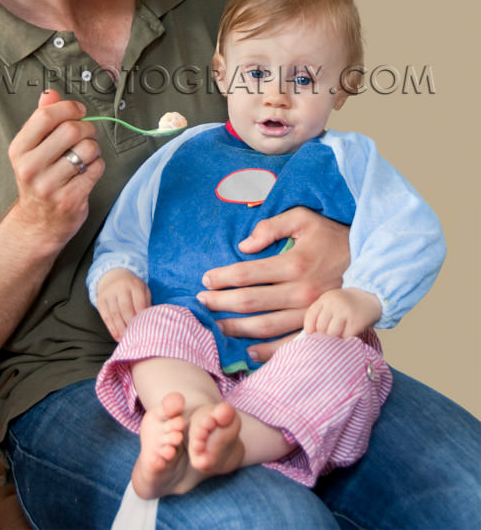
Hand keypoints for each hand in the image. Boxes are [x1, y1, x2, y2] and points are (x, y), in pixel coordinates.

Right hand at [7, 90, 104, 249]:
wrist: (38, 223)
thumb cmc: (39, 180)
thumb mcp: (32, 149)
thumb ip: (42, 120)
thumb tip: (50, 94)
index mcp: (20, 150)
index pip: (45, 115)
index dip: (69, 108)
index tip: (79, 111)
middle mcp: (31, 167)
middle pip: (71, 130)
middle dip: (87, 129)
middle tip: (87, 136)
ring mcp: (50, 185)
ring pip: (88, 149)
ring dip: (95, 148)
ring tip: (87, 156)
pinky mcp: (70, 199)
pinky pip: (96, 168)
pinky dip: (98, 166)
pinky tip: (87, 172)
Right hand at [96, 269, 150, 340]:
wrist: (114, 276)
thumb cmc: (133, 288)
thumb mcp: (143, 290)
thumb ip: (147, 303)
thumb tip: (149, 321)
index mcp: (135, 284)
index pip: (139, 303)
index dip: (141, 318)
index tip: (144, 329)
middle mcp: (121, 287)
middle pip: (126, 309)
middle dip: (130, 325)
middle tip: (134, 336)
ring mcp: (109, 293)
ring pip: (115, 315)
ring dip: (120, 329)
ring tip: (125, 339)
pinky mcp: (101, 300)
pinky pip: (106, 317)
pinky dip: (112, 328)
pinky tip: (117, 336)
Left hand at [197, 207, 349, 361]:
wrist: (369, 259)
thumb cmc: (330, 236)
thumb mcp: (303, 218)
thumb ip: (271, 227)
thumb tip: (244, 246)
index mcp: (294, 263)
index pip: (247, 274)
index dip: (222, 278)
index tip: (205, 279)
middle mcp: (301, 291)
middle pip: (250, 302)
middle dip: (221, 303)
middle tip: (201, 302)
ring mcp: (310, 313)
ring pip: (265, 326)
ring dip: (237, 328)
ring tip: (216, 325)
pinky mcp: (317, 326)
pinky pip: (290, 344)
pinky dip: (268, 352)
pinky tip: (248, 352)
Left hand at [304, 288, 381, 337]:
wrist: (369, 297)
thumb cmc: (345, 304)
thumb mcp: (330, 302)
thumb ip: (320, 314)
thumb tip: (310, 335)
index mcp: (325, 299)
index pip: (311, 316)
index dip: (309, 328)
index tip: (312, 335)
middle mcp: (334, 304)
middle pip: (321, 327)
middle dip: (323, 335)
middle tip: (327, 338)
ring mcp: (345, 312)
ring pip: (332, 333)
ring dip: (333, 339)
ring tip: (337, 337)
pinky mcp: (356, 322)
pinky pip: (345, 337)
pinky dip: (344, 340)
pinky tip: (346, 336)